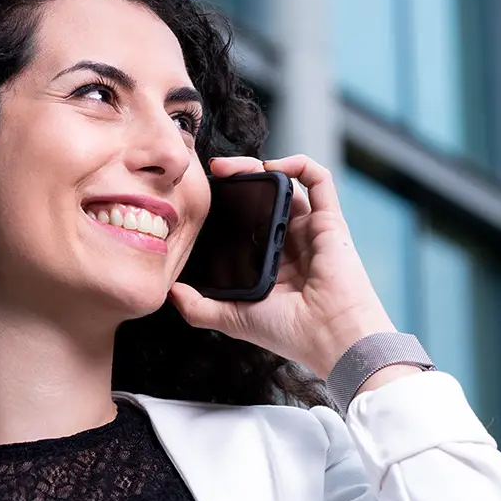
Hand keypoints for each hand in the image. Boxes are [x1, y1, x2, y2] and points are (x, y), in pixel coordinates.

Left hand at [168, 154, 398, 379]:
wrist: (328, 337)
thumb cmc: (289, 333)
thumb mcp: (232, 319)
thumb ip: (199, 308)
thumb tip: (169, 292)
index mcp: (271, 262)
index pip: (247, 222)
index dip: (227, 205)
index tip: (202, 197)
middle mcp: (291, 242)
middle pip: (264, 197)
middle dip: (238, 177)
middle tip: (212, 172)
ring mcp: (311, 229)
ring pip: (286, 182)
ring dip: (258, 165)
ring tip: (229, 167)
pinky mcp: (331, 221)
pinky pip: (320, 180)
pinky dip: (298, 164)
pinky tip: (272, 165)